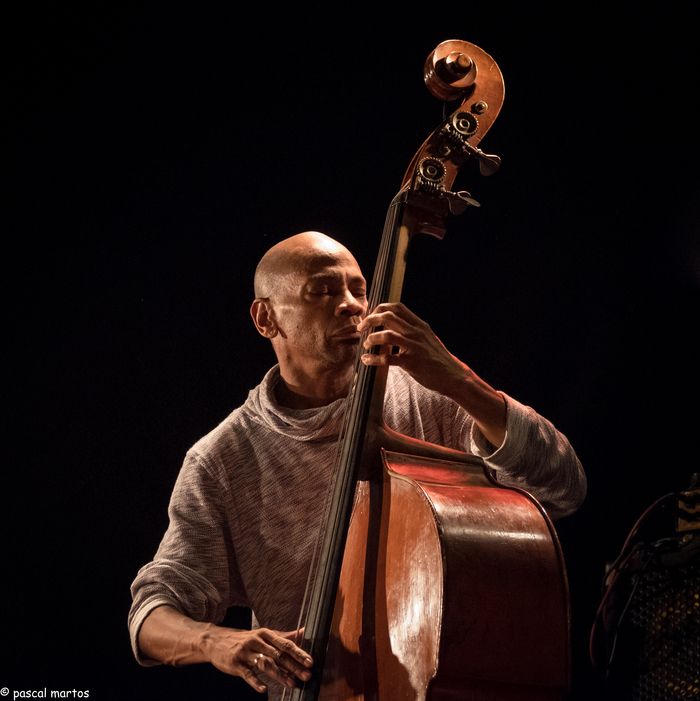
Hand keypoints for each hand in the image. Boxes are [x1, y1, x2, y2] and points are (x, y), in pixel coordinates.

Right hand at [204, 626, 311, 693]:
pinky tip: (264, 689)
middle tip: (306, 675)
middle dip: (294, 666)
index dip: (299, 653)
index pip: (285, 644)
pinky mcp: (236, 664)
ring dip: (280, 675)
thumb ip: (284, 636)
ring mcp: (246, 653)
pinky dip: (256, 682)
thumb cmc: (245, 639)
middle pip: (278, 655)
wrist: (217, 641)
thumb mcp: (264, 635)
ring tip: (292, 684)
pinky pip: (247, 674)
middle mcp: (257, 641)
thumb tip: (304, 631)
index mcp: (266, 634)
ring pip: (265, 664)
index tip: (310, 662)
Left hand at [357, 302, 505, 445]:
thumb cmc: (437, 359)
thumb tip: (393, 327)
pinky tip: (367, 360)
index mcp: (419, 325)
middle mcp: (416, 332)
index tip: (370, 316)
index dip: (379, 308)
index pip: (397, 307)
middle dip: (370, 320)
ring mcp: (414, 347)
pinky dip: (373, 359)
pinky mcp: (412, 363)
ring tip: (366, 345)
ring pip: (386, 335)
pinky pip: (388, 358)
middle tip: (361, 329)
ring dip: (371, 338)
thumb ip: (412, 331)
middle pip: (388, 316)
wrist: (453, 376)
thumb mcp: (427, 339)